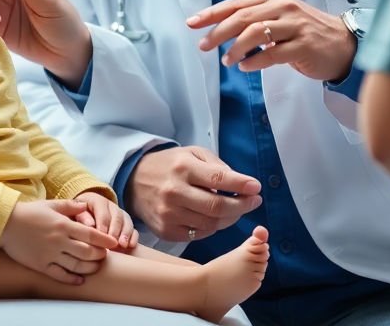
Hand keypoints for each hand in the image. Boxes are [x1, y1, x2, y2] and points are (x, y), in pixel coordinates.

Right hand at [0, 199, 118, 284]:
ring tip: (95, 267)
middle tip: (104, 255)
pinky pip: (60, 275)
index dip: (105, 240)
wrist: (6, 224)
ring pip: (76, 266)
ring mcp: (50, 255)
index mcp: (63, 225)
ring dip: (89, 268)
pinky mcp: (41, 265)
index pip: (91, 235)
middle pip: (87, 252)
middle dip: (99, 255)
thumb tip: (85, 206)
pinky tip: (80, 280)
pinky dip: (72, 279)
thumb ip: (70, 206)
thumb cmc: (29, 212)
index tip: (114, 243)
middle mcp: (59, 241)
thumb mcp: (51, 204)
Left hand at [74, 191, 138, 250]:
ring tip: (123, 245)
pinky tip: (131, 246)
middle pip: (116, 216)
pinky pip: (133, 228)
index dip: (103, 223)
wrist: (83, 212)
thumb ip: (81, 217)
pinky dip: (133, 236)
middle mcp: (111, 206)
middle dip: (115, 230)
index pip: (102, 211)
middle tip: (113, 243)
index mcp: (97, 200)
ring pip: (126, 221)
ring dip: (125, 234)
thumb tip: (90, 225)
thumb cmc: (76, 215)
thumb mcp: (74, 213)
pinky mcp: (126, 223)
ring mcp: (120, 214)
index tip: (101, 236)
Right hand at [126, 147, 261, 242]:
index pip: (218, 179)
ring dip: (230, 218)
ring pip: (211, 224)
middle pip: (218, 206)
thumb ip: (217, 166)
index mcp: (182, 168)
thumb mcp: (192, 154)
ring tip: (236, 209)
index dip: (241, 184)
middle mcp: (174, 192)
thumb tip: (242, 184)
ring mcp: (168, 214)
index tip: (256, 187)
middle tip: (254, 201)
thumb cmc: (170, 166)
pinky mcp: (166, 230)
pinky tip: (215, 217)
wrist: (134, 181)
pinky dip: (212, 227)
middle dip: (242, 205)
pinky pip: (199, 234)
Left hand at [187, 0, 356, 80]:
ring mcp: (295, 25)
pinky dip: (255, 61)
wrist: (343, 43)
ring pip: (256, 33)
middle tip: (204, 46)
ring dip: (235, 48)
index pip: (236, 3)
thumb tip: (220, 30)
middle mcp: (283, 7)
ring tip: (226, 60)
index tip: (192, 22)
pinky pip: (273, 53)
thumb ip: (255, 19)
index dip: (212, 13)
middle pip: (242, 17)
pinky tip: (245, 67)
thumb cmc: (307, 32)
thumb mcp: (280, 17)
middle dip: (218, 32)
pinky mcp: (304, 45)